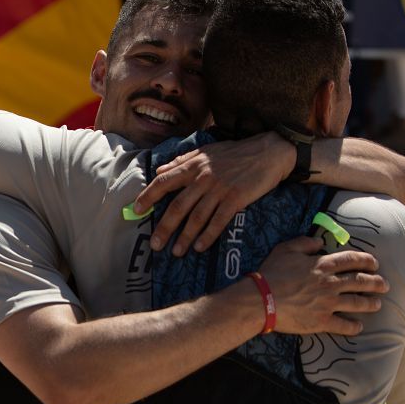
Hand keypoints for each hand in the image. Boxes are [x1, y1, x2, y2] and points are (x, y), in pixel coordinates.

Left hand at [133, 132, 293, 256]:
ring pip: (196, 217)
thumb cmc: (235, 152)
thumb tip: (159, 171)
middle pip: (177, 206)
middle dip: (164, 228)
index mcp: (193, 165)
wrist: (269, 151)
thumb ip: (181, 161)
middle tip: (154, 244)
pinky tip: (199, 247)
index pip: (164, 182)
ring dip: (184, 237)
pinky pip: (218, 221)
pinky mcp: (236, 198)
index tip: (136, 211)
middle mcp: (203, 177)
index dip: (148, 197)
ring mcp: (220, 189)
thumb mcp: (206, 151)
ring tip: (176, 252)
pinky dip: (208, 236)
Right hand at [259, 237, 387, 335]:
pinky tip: (359, 326)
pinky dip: (354, 326)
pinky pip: (344, 325)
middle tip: (385, 285)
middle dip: (376, 283)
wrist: (260, 300)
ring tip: (377, 304)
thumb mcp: (285, 249)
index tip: (374, 264)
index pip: (352, 260)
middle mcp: (330, 284)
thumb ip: (305, 243)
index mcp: (323, 265)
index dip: (367, 261)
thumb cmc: (271, 273)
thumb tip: (320, 243)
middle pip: (361, 282)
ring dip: (370, 303)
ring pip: (357, 303)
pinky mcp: (321, 322)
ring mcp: (328, 304)